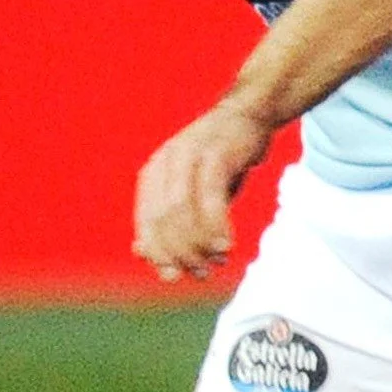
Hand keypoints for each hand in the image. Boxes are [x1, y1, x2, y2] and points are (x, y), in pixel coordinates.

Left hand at [132, 97, 273, 282]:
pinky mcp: (216, 154)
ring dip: (199, 243)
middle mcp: (165, 163)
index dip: (159, 253)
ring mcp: (189, 156)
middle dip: (181, 253)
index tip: (176, 276)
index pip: (147, 223)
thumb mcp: (192, 192)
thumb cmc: (219, 160)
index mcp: (153, 174)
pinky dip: (216, 225)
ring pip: (183, 210)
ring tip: (217, 261)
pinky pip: (211, 196)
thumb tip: (142, 254)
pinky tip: (226, 244)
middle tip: (201, 272)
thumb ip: (168, 221)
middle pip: (163, 220)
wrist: (249, 115)